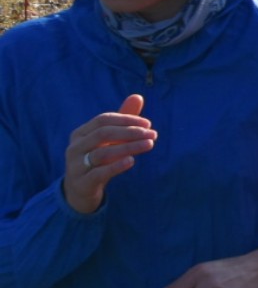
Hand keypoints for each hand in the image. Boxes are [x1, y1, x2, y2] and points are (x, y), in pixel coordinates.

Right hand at [63, 95, 154, 215]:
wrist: (80, 191)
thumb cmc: (97, 160)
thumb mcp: (109, 140)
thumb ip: (122, 120)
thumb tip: (138, 96)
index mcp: (81, 133)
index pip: (104, 119)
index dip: (127, 119)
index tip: (148, 123)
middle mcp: (75, 147)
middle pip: (103, 133)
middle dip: (130, 132)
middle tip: (152, 134)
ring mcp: (76, 165)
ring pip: (102, 153)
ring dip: (129, 147)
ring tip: (149, 145)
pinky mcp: (82, 182)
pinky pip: (99, 172)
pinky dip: (116, 166)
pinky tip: (132, 161)